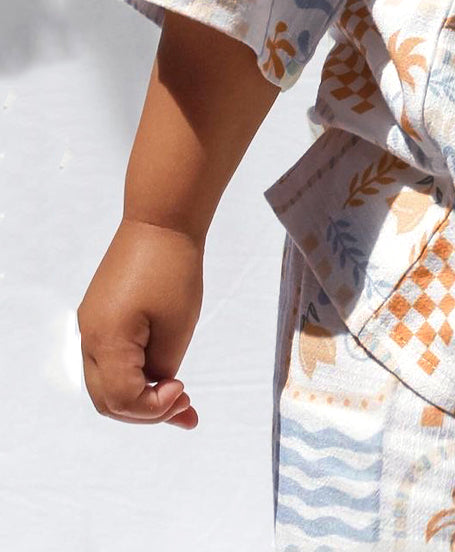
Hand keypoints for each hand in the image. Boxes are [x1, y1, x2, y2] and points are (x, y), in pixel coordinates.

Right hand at [77, 218, 203, 428]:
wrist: (161, 223)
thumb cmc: (173, 270)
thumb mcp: (176, 326)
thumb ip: (163, 366)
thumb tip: (157, 387)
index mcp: (105, 342)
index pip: (123, 400)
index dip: (155, 407)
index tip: (185, 390)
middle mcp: (87, 339)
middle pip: (108, 400)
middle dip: (146, 411)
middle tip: (186, 408)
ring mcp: (90, 328)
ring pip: (106, 384)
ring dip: (140, 397)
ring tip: (181, 400)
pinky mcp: (100, 317)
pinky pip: (110, 360)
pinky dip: (135, 374)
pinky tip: (164, 379)